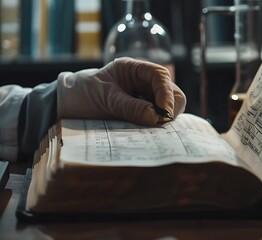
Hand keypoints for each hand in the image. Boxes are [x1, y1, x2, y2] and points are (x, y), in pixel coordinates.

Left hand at [57, 57, 185, 124]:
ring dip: (165, 117)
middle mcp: (144, 81)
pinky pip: (159, 117)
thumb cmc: (83, 94)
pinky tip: (151, 130)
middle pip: (171, 91)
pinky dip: (158, 124)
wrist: (67, 105)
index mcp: (134, 69)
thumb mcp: (105, 99)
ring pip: (169, 106)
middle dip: (170, 107)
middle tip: (161, 123)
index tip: (164, 112)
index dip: (166, 93)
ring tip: (154, 127)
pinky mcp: (144, 111)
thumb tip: (156, 116)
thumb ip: (130, 107)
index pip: (160, 76)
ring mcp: (146, 97)